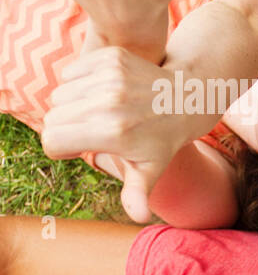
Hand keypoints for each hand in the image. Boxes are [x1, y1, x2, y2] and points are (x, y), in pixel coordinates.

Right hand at [42, 46, 197, 223]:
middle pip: (52, 118)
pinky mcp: (111, 57)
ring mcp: (111, 76)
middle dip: (65, 128)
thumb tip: (138, 216)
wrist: (187, 97)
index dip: (62, 149)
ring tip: (99, 112)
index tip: (82, 148)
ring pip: (59, 95)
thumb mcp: (151, 169)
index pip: (52, 140)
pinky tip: (102, 92)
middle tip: (93, 131)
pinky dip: (78, 83)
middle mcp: (110, 101)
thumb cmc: (164, 139)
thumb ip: (137, 193)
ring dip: (71, 105)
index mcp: (114, 131)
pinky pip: (70, 72)